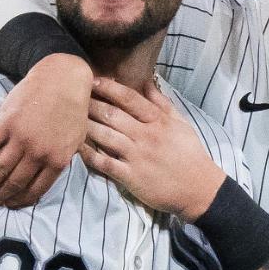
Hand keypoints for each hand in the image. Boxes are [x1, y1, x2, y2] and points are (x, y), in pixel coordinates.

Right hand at [0, 54, 93, 208]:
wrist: (62, 78)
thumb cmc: (71, 109)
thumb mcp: (75, 141)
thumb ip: (60, 161)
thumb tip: (45, 179)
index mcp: (56, 160)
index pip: (34, 190)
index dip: (18, 201)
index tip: (8, 205)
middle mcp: (38, 153)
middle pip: (13, 183)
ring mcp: (20, 138)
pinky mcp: (6, 123)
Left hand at [80, 77, 225, 219]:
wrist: (198, 189)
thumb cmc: (189, 154)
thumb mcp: (181, 124)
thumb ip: (163, 103)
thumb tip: (148, 82)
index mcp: (159, 121)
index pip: (130, 99)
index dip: (109, 88)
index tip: (93, 80)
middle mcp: (146, 136)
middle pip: (113, 115)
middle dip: (91, 104)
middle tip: (74, 96)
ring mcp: (137, 157)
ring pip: (105, 136)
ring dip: (86, 125)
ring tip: (70, 118)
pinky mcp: (131, 177)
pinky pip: (105, 163)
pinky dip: (89, 154)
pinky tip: (76, 147)